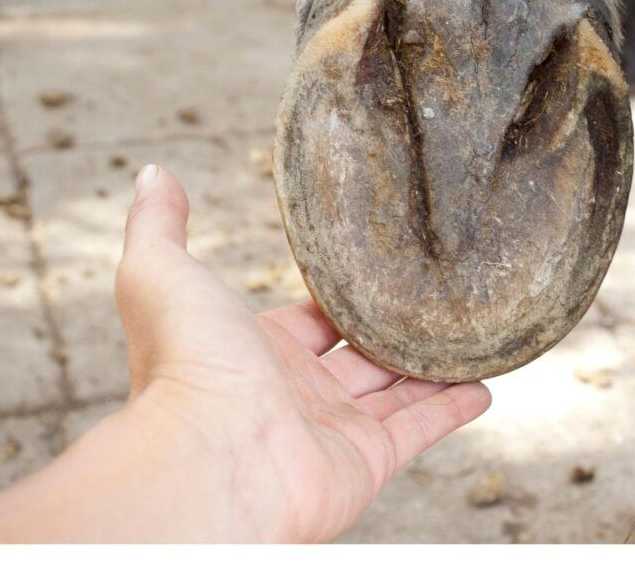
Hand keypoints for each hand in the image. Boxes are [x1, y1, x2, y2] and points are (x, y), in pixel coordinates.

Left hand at [114, 164, 491, 540]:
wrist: (212, 460)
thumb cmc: (185, 367)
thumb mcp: (162, 272)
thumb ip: (158, 224)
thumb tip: (152, 174)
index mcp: (254, 351)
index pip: (307, 318)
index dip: (340, 295)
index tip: (377, 266)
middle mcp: (294, 392)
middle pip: (357, 355)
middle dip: (392, 329)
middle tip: (432, 297)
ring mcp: (333, 429)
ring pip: (396, 391)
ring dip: (431, 366)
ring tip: (466, 336)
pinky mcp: (369, 460)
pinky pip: (421, 430)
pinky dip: (454, 409)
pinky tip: (483, 387)